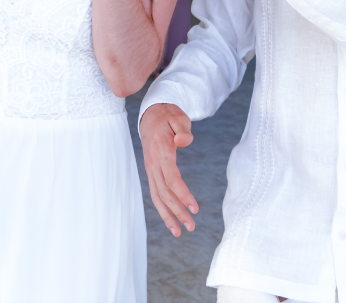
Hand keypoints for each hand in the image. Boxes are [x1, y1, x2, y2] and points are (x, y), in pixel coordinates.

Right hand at [140, 103, 198, 236]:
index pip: (171, 178)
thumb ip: (183, 129)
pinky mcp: (152, 172)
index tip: (195, 208)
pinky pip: (156, 194)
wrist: (151, 115)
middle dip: (177, 211)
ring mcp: (150, 169)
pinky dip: (162, 209)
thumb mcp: (178, 117)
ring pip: (157, 197)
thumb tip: (184, 141)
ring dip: (168, 215)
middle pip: (164, 193)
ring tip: (180, 231)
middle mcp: (153, 164)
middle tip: (191, 226)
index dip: (183, 194)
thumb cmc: (168, 116)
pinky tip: (171, 220)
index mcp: (161, 151)